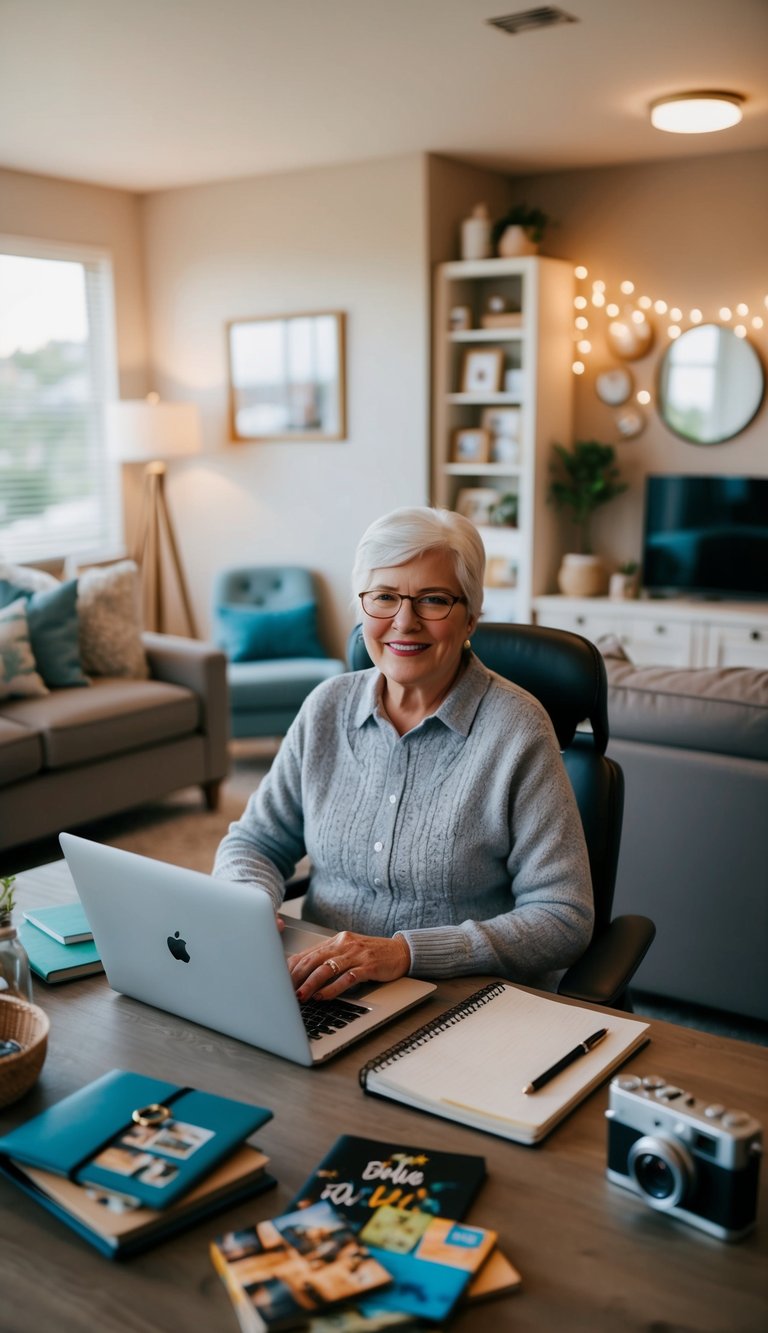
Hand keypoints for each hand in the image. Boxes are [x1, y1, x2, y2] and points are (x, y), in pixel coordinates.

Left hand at [287, 930, 410, 1001]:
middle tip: (284, 991)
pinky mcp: (368, 965)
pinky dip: (333, 988)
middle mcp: (343, 944)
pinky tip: (323, 996)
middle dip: (297, 977)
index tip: (279, 981)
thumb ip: (327, 960)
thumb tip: (302, 975)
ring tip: (301, 996)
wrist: (400, 952)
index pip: (307, 953)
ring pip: (327, 969)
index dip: (291, 968)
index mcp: (336, 941)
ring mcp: (356, 954)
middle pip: (314, 960)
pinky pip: (347, 978)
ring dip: (311, 984)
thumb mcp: (347, 952)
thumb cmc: (371, 954)